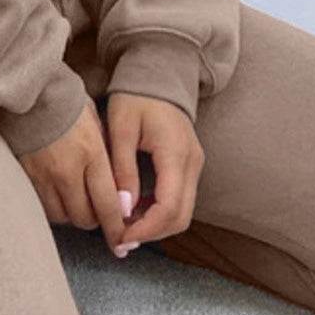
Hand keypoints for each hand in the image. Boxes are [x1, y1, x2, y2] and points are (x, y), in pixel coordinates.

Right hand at [18, 97, 129, 256]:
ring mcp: (43, 176)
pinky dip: (53, 207)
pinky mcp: (25, 177)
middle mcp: (68, 171)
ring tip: (77, 201)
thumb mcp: (97, 125)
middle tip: (99, 213)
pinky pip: (42, 207)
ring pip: (63, 217)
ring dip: (73, 214)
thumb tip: (116, 188)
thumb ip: (106, 157)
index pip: (109, 205)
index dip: (117, 228)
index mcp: (91, 155)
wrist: (28, 91)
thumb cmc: (67, 103)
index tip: (123, 241)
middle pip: (86, 218)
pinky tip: (58, 195)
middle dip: (96, 221)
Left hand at [104, 92, 204, 246]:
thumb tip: (123, 208)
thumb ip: (123, 169)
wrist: (159, 74)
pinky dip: (160, 212)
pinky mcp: (190, 165)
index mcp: (175, 153)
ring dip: (156, 226)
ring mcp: (194, 164)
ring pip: (183, 212)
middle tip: (120, 240)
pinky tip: (136, 210)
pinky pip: (180, 199)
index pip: (168, 207)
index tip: (120, 237)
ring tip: (124, 228)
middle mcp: (192, 163)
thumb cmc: (136, 97)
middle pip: (180, 217)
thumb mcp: (121, 129)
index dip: (145, 229)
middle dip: (151, 234)